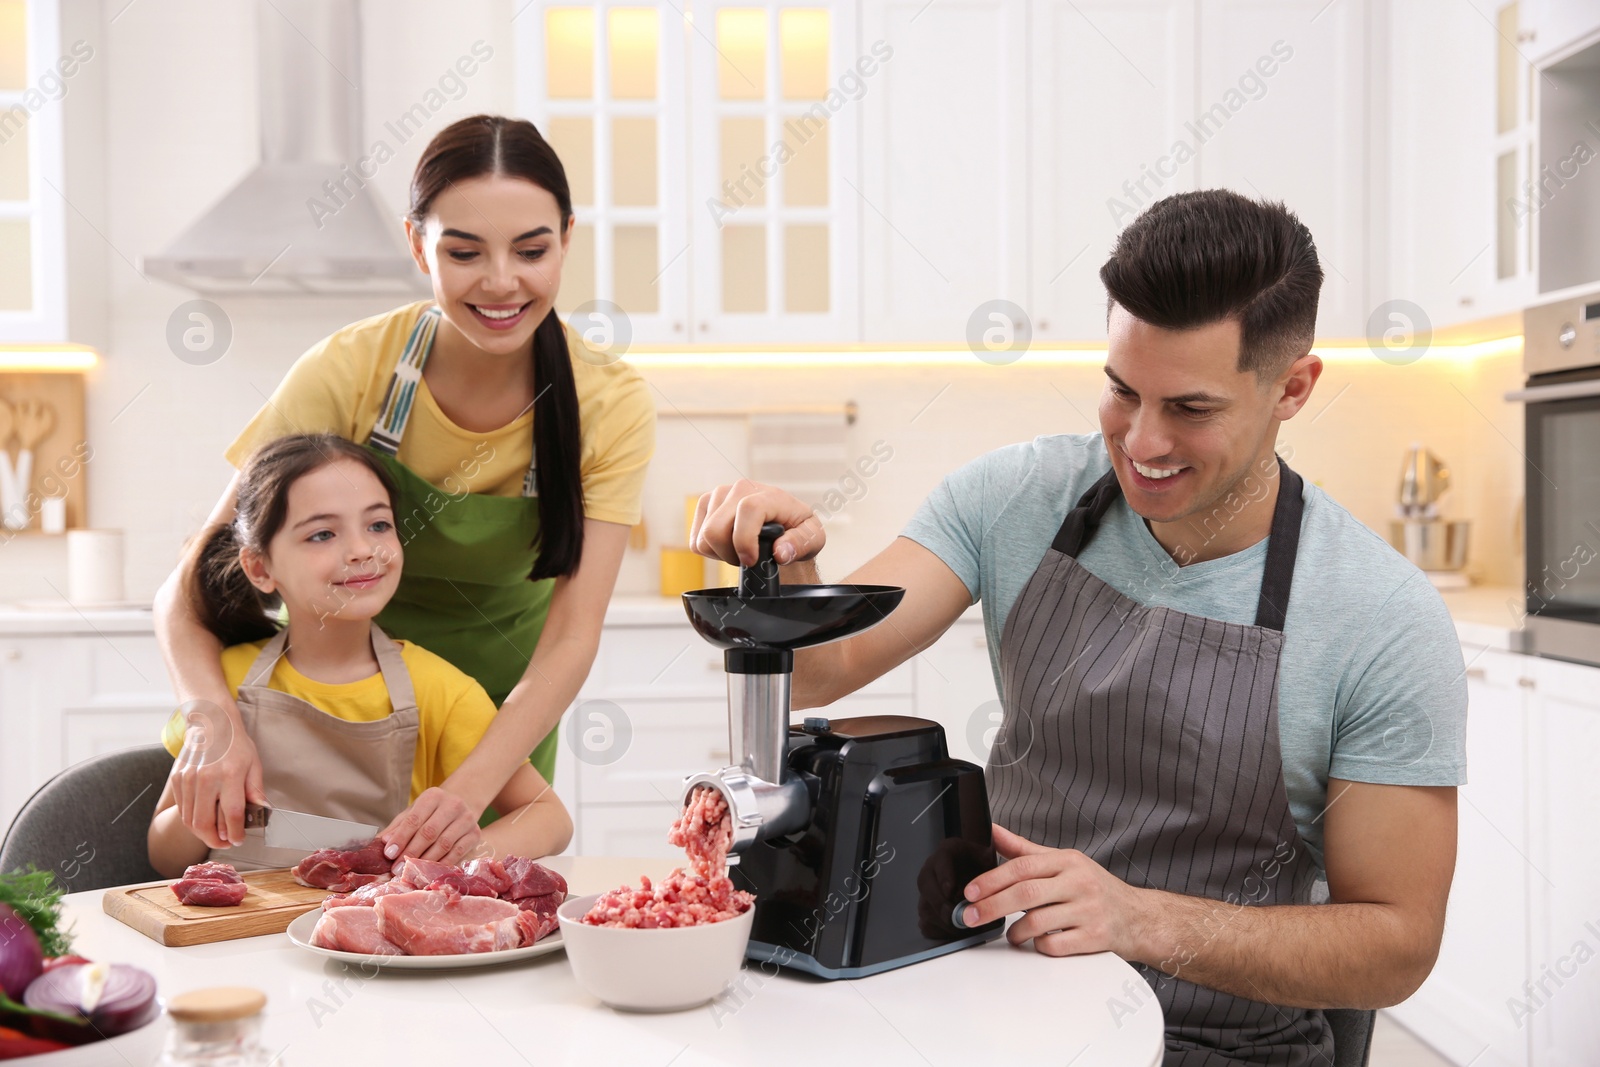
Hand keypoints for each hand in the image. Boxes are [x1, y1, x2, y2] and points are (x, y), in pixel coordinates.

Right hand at [170, 700, 266, 848]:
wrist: (210, 723)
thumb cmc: (236, 744)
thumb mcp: (254, 764)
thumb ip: (256, 791)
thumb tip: (263, 813)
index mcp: (230, 774)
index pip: (231, 814)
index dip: (236, 833)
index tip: (239, 840)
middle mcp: (206, 778)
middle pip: (205, 823)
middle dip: (216, 840)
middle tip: (226, 842)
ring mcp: (188, 779)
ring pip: (190, 820)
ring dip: (203, 833)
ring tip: (216, 834)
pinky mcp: (177, 780)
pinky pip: (183, 810)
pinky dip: (192, 821)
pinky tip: (204, 820)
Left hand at [378, 787, 482, 864]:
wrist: (462, 806)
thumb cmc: (431, 813)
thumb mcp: (413, 813)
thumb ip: (398, 827)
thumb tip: (381, 843)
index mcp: (433, 796)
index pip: (414, 819)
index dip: (401, 837)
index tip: (389, 854)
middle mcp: (452, 804)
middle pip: (429, 832)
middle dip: (411, 852)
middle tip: (397, 868)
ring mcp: (467, 819)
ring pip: (444, 844)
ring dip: (425, 861)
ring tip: (411, 872)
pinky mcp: (475, 834)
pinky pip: (457, 853)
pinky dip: (442, 864)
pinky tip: (430, 871)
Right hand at [691, 479, 823, 567]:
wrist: (782, 525)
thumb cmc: (797, 531)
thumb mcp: (813, 540)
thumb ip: (800, 544)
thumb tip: (780, 551)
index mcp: (770, 495)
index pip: (747, 510)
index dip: (745, 541)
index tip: (751, 561)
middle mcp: (741, 488)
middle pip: (715, 529)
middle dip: (729, 554)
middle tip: (747, 559)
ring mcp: (719, 494)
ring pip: (703, 537)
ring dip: (720, 553)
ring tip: (740, 550)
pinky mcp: (705, 504)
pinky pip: (695, 539)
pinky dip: (710, 550)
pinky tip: (728, 544)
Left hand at [960, 824, 1147, 958]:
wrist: (1137, 917)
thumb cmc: (1094, 887)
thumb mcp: (1063, 861)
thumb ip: (1024, 850)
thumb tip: (992, 830)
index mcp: (1068, 861)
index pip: (1023, 867)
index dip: (992, 879)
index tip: (971, 891)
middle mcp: (1079, 883)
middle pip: (1026, 894)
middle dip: (992, 906)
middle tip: (971, 915)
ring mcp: (1088, 911)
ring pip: (1038, 922)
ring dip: (1015, 931)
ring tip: (1010, 933)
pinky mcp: (1095, 938)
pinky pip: (1056, 946)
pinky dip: (1039, 946)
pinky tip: (1037, 942)